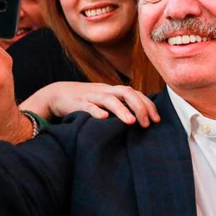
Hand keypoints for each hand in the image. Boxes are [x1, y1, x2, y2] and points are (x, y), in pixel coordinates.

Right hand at [20, 82, 160, 127]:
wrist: (58, 94)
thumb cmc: (87, 100)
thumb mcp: (105, 101)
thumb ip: (121, 106)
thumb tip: (141, 119)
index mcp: (113, 91)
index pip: (136, 94)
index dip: (148, 105)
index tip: (156, 120)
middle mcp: (105, 91)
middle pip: (126, 92)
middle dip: (139, 107)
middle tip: (147, 124)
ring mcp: (92, 96)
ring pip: (109, 99)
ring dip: (121, 110)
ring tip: (131, 122)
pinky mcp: (78, 103)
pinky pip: (88, 106)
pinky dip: (96, 111)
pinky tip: (104, 119)